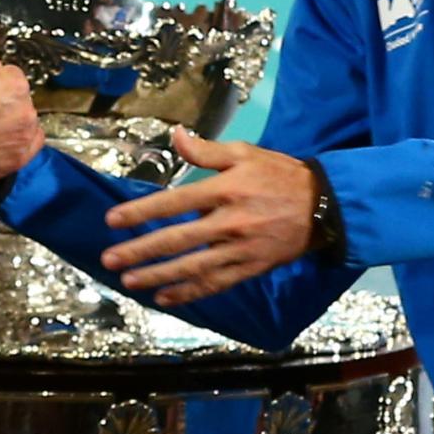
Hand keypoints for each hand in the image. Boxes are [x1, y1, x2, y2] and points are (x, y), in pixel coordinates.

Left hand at [97, 128, 319, 306]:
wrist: (324, 205)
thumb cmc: (278, 174)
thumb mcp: (244, 152)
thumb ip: (207, 150)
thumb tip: (175, 135)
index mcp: (224, 190)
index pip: (173, 203)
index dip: (140, 212)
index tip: (112, 221)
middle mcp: (229, 222)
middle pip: (176, 240)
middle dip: (139, 251)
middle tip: (109, 260)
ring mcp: (240, 249)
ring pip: (192, 267)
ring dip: (158, 276)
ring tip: (129, 282)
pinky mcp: (251, 268)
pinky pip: (215, 284)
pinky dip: (189, 293)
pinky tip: (165, 298)